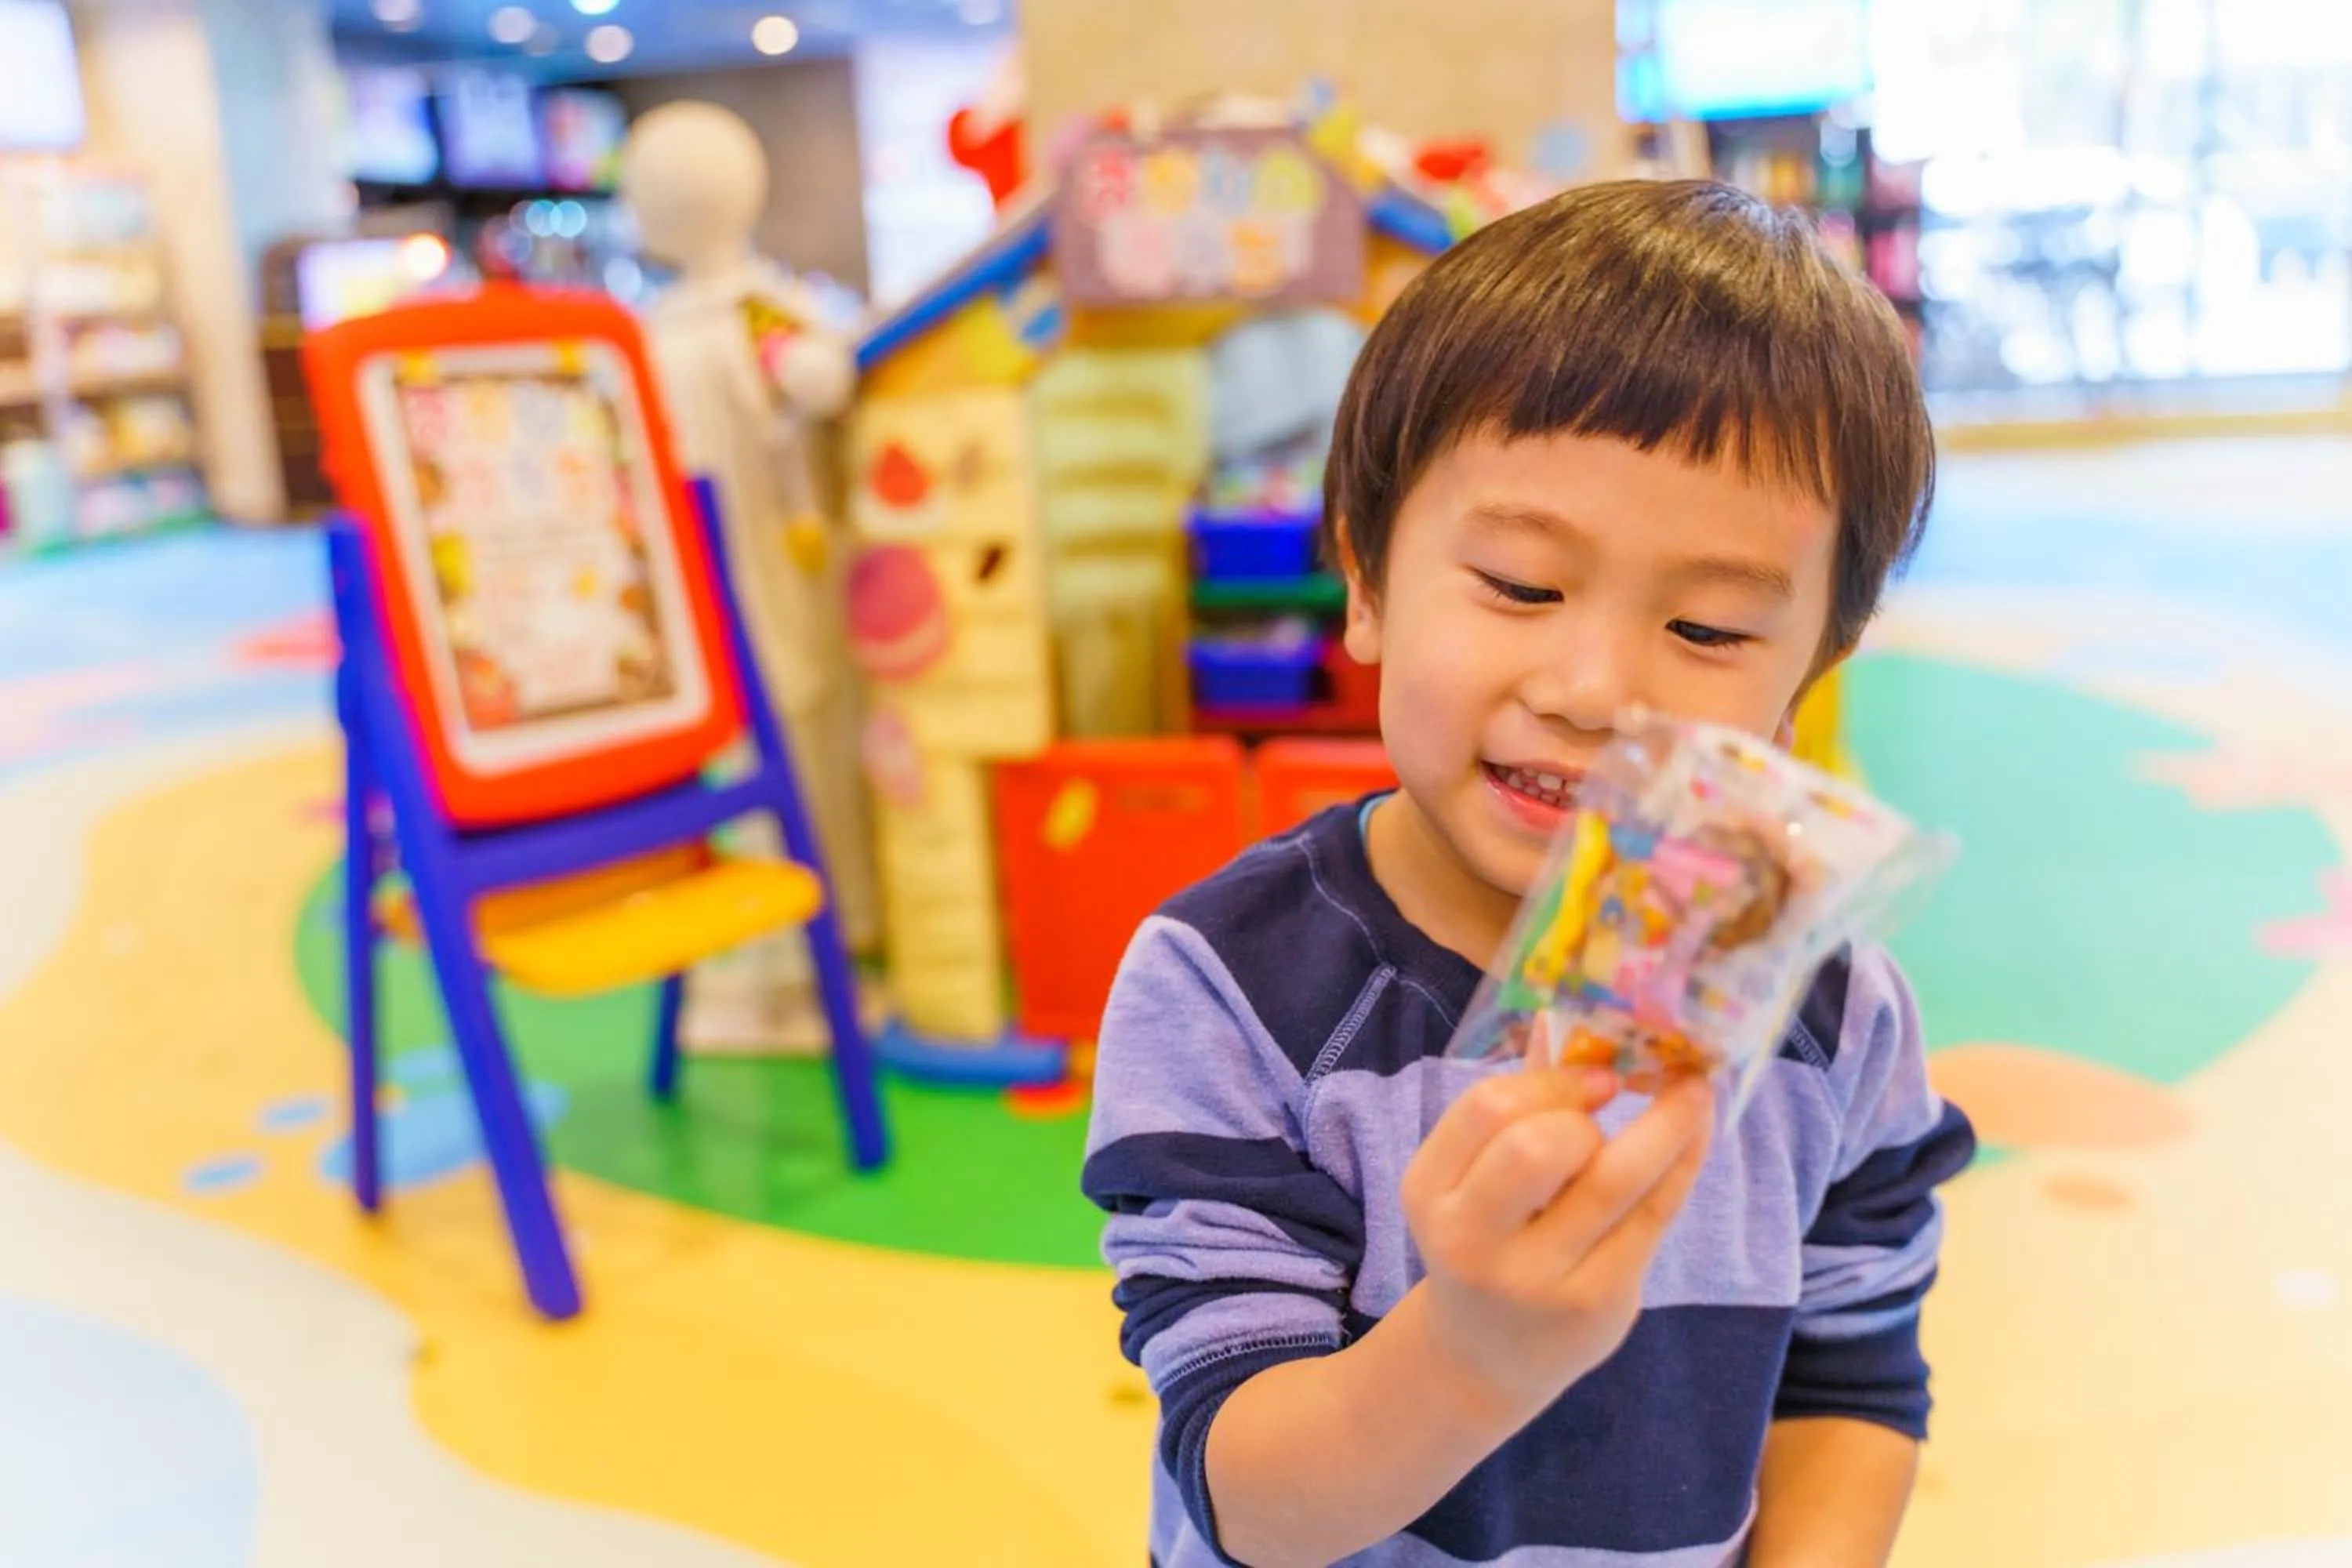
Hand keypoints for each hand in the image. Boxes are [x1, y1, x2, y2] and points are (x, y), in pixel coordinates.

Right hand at [1400, 1067, 1714, 1422]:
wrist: (1485, 1357)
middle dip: (1586, 1111)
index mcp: (1430, 1191)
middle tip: (1615, 1099)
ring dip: (1666, 1123)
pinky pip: (1651, 1217)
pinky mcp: (1596, 1304)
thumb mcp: (1472, 1179)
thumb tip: (1561, 1016)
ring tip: (1692, 1091)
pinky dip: (1682, 1164)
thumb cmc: (1485, 1241)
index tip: (1593, 1074)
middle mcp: (1472, 1240)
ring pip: (1612, 1182)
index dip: (1551, 1080)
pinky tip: (1695, 1134)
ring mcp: (1536, 1278)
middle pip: (1538, 1146)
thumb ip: (1515, 1105)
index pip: (1487, 1110)